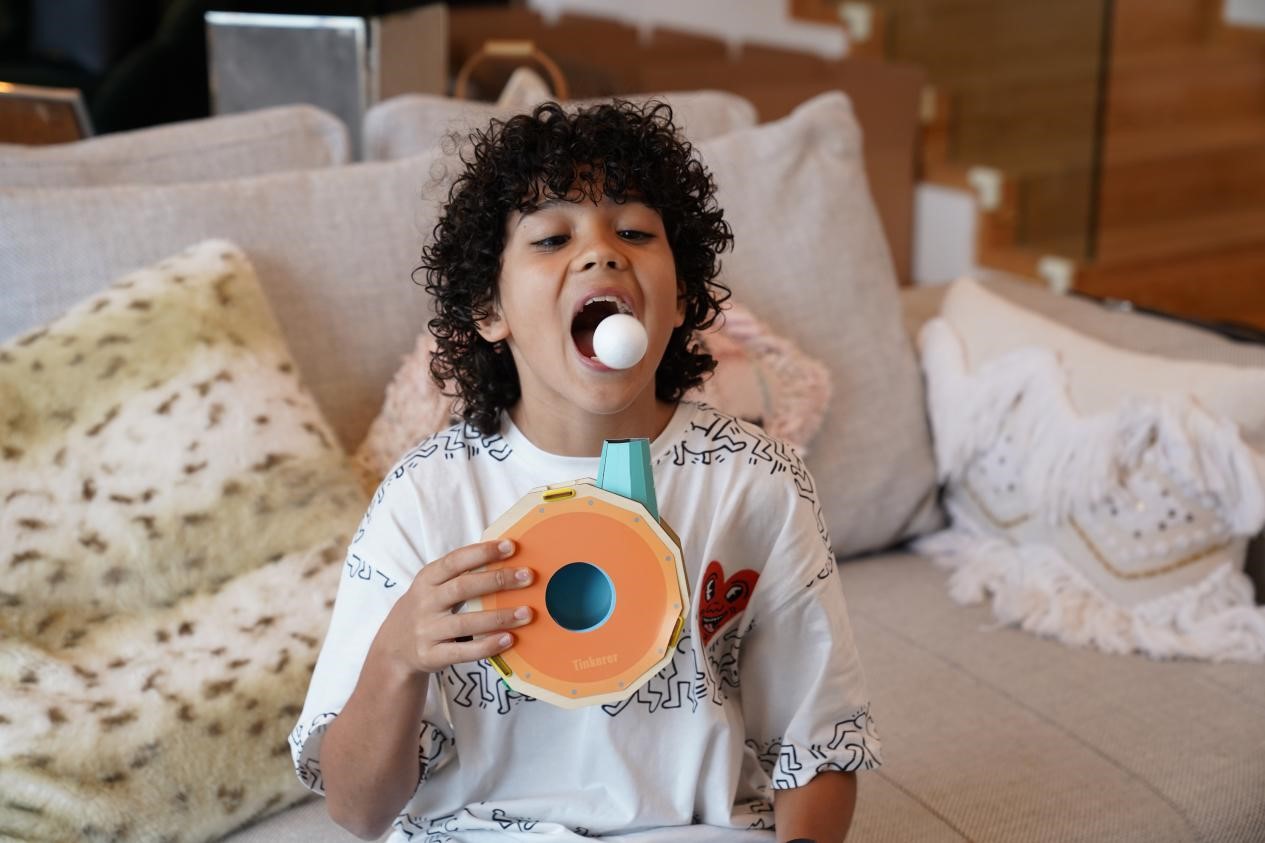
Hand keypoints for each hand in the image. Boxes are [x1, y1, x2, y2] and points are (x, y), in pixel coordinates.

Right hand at [377, 539, 534, 675]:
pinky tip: (509, 639)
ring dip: (498, 617)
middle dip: (497, 580)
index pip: (455, 561)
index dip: (482, 553)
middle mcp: (425, 603)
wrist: (394, 647)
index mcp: (427, 579)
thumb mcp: (433, 586)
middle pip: (462, 588)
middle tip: (528, 576)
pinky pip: (462, 652)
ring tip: (527, 612)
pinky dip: (487, 646)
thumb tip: (506, 556)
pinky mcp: (431, 655)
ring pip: (465, 623)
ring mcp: (426, 630)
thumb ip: (461, 574)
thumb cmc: (427, 608)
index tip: (511, 546)